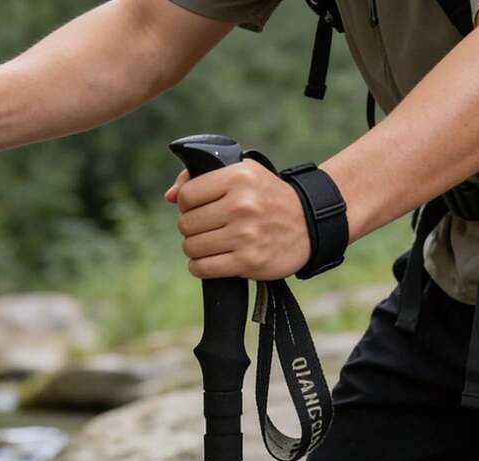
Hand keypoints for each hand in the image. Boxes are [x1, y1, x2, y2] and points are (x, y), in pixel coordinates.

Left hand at [166, 160, 311, 280]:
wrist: (308, 224)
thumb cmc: (268, 198)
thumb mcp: (243, 174)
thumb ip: (202, 178)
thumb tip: (169, 197)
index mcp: (238, 177)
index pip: (187, 196)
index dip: (188, 205)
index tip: (200, 208)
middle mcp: (241, 205)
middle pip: (186, 224)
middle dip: (192, 228)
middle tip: (207, 228)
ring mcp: (244, 235)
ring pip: (191, 247)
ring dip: (195, 249)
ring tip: (210, 244)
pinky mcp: (247, 261)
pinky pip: (203, 268)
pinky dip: (200, 267)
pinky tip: (210, 260)